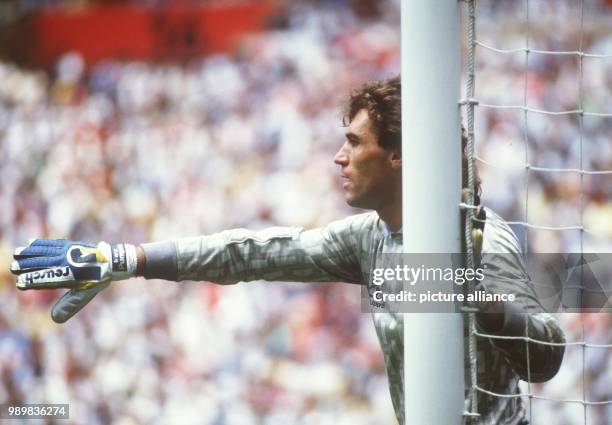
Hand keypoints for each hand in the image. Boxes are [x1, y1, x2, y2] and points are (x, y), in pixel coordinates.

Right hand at [11, 239, 136, 322]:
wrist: (112, 261)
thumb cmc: (97, 280)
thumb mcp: (85, 295)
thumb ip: (70, 305)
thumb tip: (54, 319)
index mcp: (71, 276)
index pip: (48, 279)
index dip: (34, 281)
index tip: (20, 283)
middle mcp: (68, 262)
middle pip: (44, 263)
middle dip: (27, 265)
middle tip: (12, 267)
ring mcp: (69, 252)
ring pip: (46, 251)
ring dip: (30, 252)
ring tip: (16, 253)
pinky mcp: (71, 244)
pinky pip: (53, 243)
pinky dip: (41, 243)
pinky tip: (30, 242)